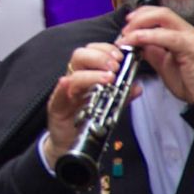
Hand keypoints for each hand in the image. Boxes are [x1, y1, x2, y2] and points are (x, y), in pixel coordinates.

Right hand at [43, 43, 129, 168]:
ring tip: (107, 79)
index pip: (93, 51)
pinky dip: (64, 86)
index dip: (107, 50)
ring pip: (72, 72)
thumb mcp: (109, 106)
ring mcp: (65, 92)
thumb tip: (137, 87)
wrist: (70, 143)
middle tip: (115, 67)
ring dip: (90, 73)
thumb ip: (122, 96)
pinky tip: (69, 84)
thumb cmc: (87, 121)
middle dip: (99, 57)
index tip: (121, 56)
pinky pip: (58, 93)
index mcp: (87, 74)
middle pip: (80, 55)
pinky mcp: (56, 105)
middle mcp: (75, 79)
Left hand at [118, 6, 193, 103]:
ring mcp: (190, 37)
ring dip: (141, 25)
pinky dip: (149, 36)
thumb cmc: (188, 81)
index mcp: (181, 32)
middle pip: (161, 12)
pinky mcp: (191, 48)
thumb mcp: (163, 62)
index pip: (160, 13)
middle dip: (139, 17)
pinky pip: (167, 37)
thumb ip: (150, 50)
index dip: (141, 15)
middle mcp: (187, 31)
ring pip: (164, 18)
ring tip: (127, 36)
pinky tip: (137, 40)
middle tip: (124, 30)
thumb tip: (134, 42)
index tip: (126, 23)